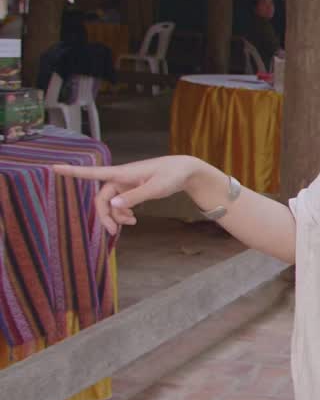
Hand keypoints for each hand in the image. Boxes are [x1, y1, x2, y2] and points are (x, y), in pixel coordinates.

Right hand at [52, 155, 206, 234]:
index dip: (73, 172)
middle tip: (113, 231)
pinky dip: (123, 213)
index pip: (93, 172)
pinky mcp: (132, 189)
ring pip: (111, 203)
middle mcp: (120, 178)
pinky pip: (120, 204)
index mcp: (123, 173)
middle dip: (104, 215)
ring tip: (130, 223)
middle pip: (102, 198)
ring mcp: (126, 184)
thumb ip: (135, 196)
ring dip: (116, 215)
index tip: (54, 168)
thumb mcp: (156, 187)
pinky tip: (132, 220)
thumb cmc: (171, 175)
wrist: (185, 171)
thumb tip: (113, 205)